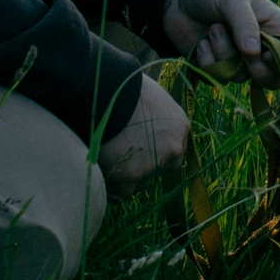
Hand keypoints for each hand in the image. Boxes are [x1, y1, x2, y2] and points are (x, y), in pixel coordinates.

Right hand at [101, 76, 189, 198]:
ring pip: (140, 181)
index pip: (173, 149)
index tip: (138, 147)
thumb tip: (144, 125)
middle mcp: (173, 149)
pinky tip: (99, 169)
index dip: (154, 150)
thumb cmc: (123, 87)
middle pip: (159, 168)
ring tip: (105, 157)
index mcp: (179, 127)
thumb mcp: (150, 98)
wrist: (104, 92)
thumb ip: (154, 117)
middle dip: (142, 166)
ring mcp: (153, 166)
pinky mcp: (130, 180)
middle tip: (120, 154)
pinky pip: (120, 193)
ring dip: (125, 175)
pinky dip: (110, 185)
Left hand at [162, 0, 279, 86]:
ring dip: (224, 54)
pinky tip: (201, 42)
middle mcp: (259, 46)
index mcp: (274, 27)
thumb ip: (245, 24)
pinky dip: (208, 61)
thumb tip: (253, 53)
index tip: (266, 55)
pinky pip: (217, 76)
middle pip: (271, 77)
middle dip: (256, 69)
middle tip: (244, 54)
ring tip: (213, 29)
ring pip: (240, 76)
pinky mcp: (216, 66)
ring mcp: (237, 58)